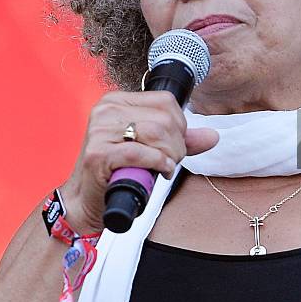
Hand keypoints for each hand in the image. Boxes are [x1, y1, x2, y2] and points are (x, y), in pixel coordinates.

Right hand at [59, 91, 218, 233]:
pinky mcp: (97, 153)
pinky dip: (157, 163)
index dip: (180, 124)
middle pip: (164, 118)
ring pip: (155, 133)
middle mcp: (106, 110)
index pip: (165, 101)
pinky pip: (140, 152)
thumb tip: (212, 136)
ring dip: (169, 155)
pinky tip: (160, 172)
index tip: (174, 144)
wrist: (87, 201)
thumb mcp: (152, 148)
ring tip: (164, 167)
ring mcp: (99, 130)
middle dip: (177, 144)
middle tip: (170, 161)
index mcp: (117, 100)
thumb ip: (181, 140)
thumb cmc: (119, 171)